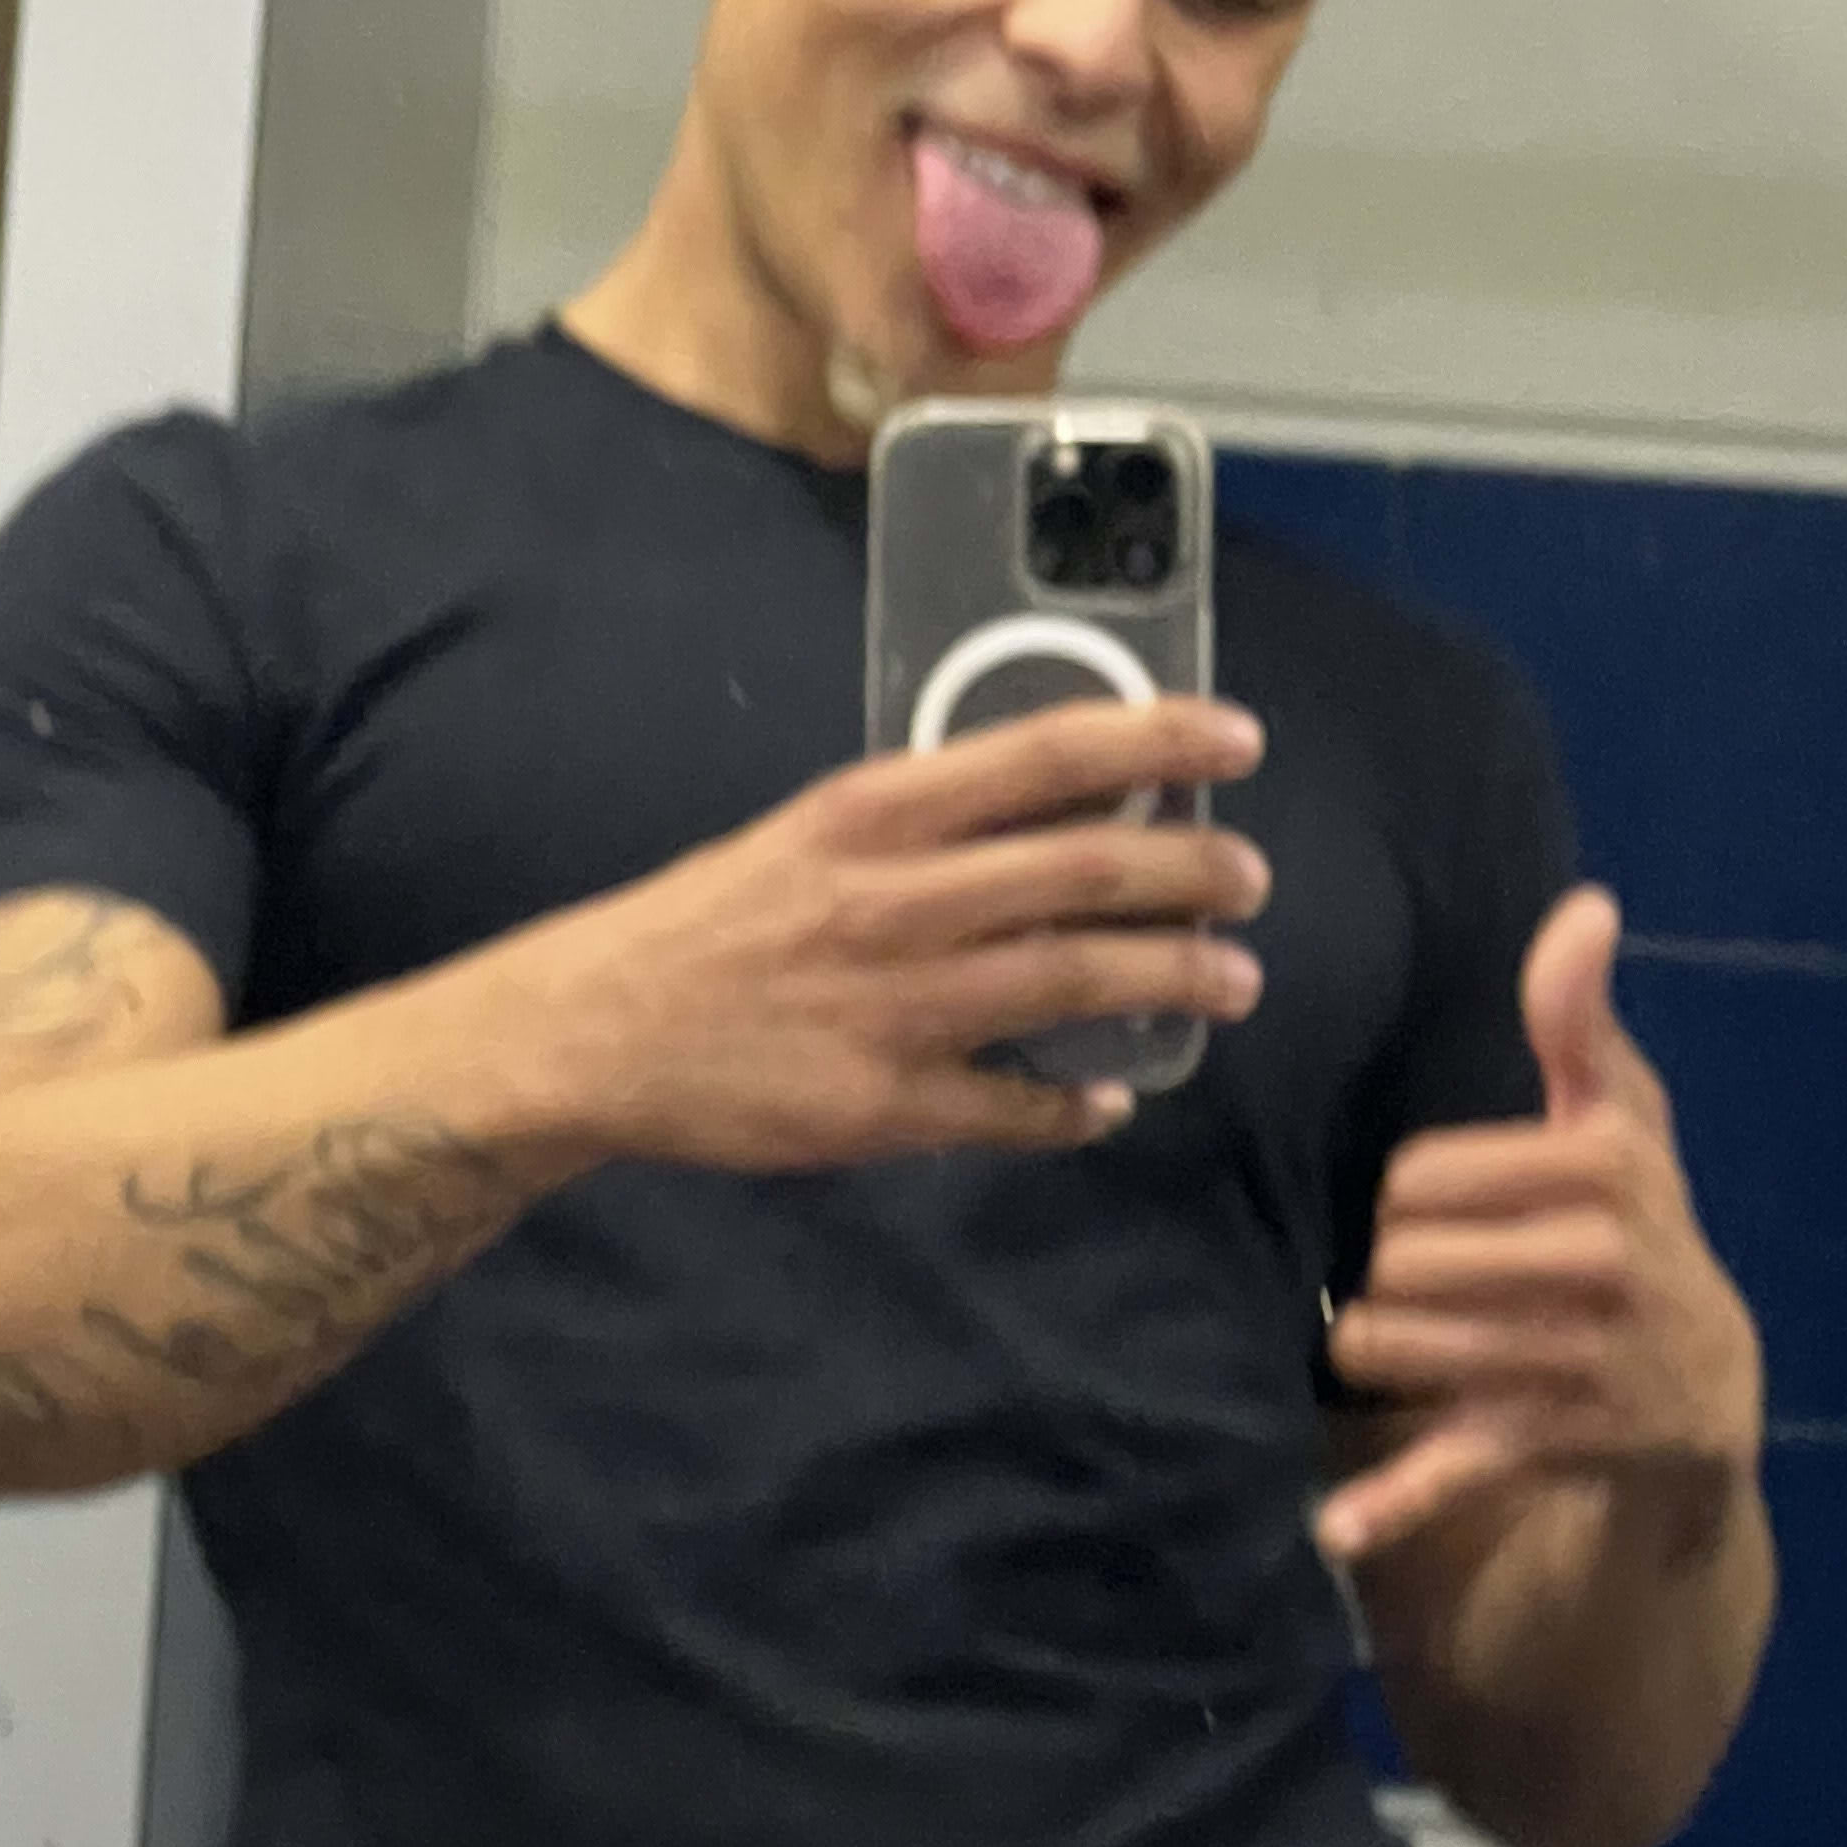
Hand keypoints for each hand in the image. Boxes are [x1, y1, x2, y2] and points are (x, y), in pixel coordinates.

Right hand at [495, 693, 1270, 1172]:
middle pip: (1084, 873)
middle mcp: (895, 899)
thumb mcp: (814, 833)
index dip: (1156, 742)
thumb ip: (927, 825)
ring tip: (1232, 982)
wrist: (595, 1030)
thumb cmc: (712, 918)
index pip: (1045, 754)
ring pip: (1072, 983)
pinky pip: (1012, 1105)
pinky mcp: (883, 1106)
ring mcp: (895, 1007)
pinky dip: (1074, 1105)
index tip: (1237, 740)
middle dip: (1191, 875)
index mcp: (874, 813)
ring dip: (1170, 981)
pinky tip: (1111, 1100)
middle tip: (1251, 879)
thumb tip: (1065, 812)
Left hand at [1316, 886, 1761, 1565]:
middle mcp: (1601, 1270)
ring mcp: (1579, 1368)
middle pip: (1397, 1263)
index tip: (1452, 1215)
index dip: (1411, 1199)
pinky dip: (1396, 1502)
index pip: (1415, 1179)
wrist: (1711, 1392)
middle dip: (1395, 1278)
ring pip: (1393, 1346)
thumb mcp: (1624, 1121)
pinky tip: (1336, 1530)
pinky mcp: (1554, 1451)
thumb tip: (1586, 904)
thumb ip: (1581, 1021)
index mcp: (1605, 1174)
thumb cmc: (1640, 1229)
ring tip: (1418, 1345)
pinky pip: (1456, 1471)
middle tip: (1440, 1290)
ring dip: (1377, 1350)